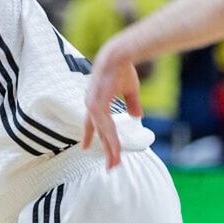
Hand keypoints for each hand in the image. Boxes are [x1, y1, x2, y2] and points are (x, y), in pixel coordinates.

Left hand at [83, 42, 143, 168]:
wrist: (119, 55)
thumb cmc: (122, 69)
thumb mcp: (129, 89)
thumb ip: (132, 103)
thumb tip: (137, 117)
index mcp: (97, 102)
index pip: (93, 123)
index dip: (90, 135)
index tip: (86, 148)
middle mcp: (92, 105)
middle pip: (99, 132)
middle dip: (106, 149)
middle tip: (110, 167)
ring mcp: (93, 105)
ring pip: (103, 133)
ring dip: (110, 149)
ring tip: (114, 164)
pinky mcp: (97, 104)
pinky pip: (105, 126)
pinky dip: (111, 139)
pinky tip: (114, 149)